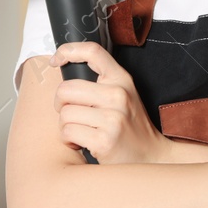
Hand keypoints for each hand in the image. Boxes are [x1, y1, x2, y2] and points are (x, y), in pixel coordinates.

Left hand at [45, 40, 166, 164]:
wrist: (151, 156)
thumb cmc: (130, 127)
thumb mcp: (123, 96)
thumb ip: (101, 83)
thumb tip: (65, 75)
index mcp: (121, 79)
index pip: (92, 51)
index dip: (68, 50)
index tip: (55, 60)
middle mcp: (118, 95)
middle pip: (66, 89)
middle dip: (60, 105)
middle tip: (70, 114)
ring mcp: (113, 118)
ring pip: (64, 114)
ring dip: (65, 126)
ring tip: (81, 132)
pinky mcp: (104, 140)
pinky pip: (68, 132)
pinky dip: (69, 140)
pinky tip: (82, 143)